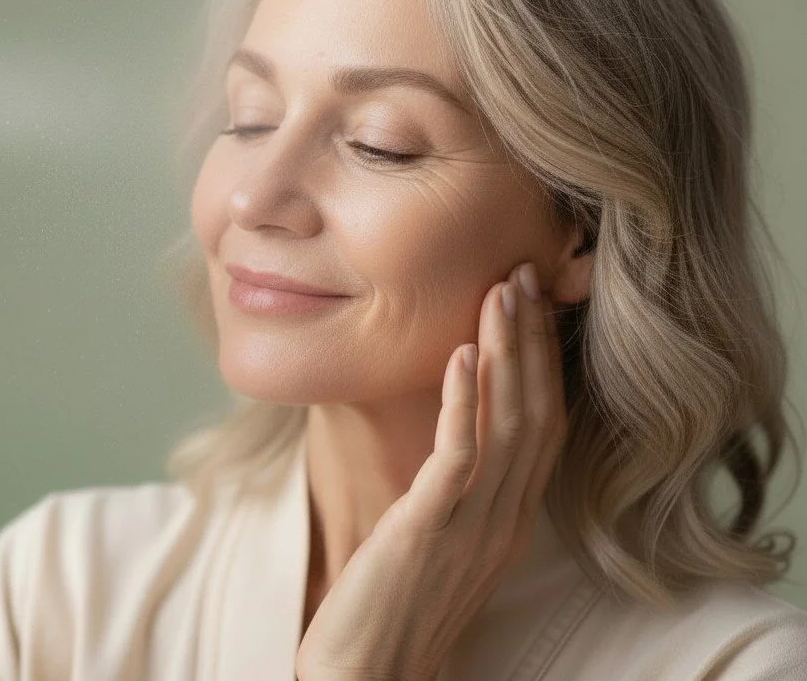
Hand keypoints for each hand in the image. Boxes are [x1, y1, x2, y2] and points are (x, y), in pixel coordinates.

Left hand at [294, 261, 566, 680]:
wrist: (368, 673)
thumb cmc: (391, 604)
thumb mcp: (435, 538)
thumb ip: (451, 491)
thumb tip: (445, 435)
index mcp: (510, 519)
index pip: (543, 425)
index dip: (542, 360)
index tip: (532, 300)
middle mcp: (504, 519)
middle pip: (535, 412)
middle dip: (530, 339)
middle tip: (522, 272)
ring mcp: (472, 525)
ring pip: (506, 423)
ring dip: (505, 351)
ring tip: (498, 291)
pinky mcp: (428, 530)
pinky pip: (457, 456)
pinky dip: (462, 401)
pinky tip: (459, 353)